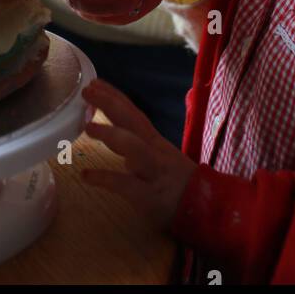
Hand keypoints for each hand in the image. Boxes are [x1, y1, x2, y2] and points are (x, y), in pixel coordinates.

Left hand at [81, 79, 197, 230]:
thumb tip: (120, 152)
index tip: (95, 82)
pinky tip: (86, 175)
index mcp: (155, 142)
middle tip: (87, 90)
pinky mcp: (150, 196)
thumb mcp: (160, 163)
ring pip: (134, 147)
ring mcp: (154, 171)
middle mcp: (155, 151)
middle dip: (110, 104)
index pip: (134, 113)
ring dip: (111, 134)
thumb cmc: (181, 187)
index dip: (115, 96)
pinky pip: (126, 184)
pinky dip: (105, 178)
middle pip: (133, 121)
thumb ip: (140, 154)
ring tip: (88, 127)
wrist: (208, 211)